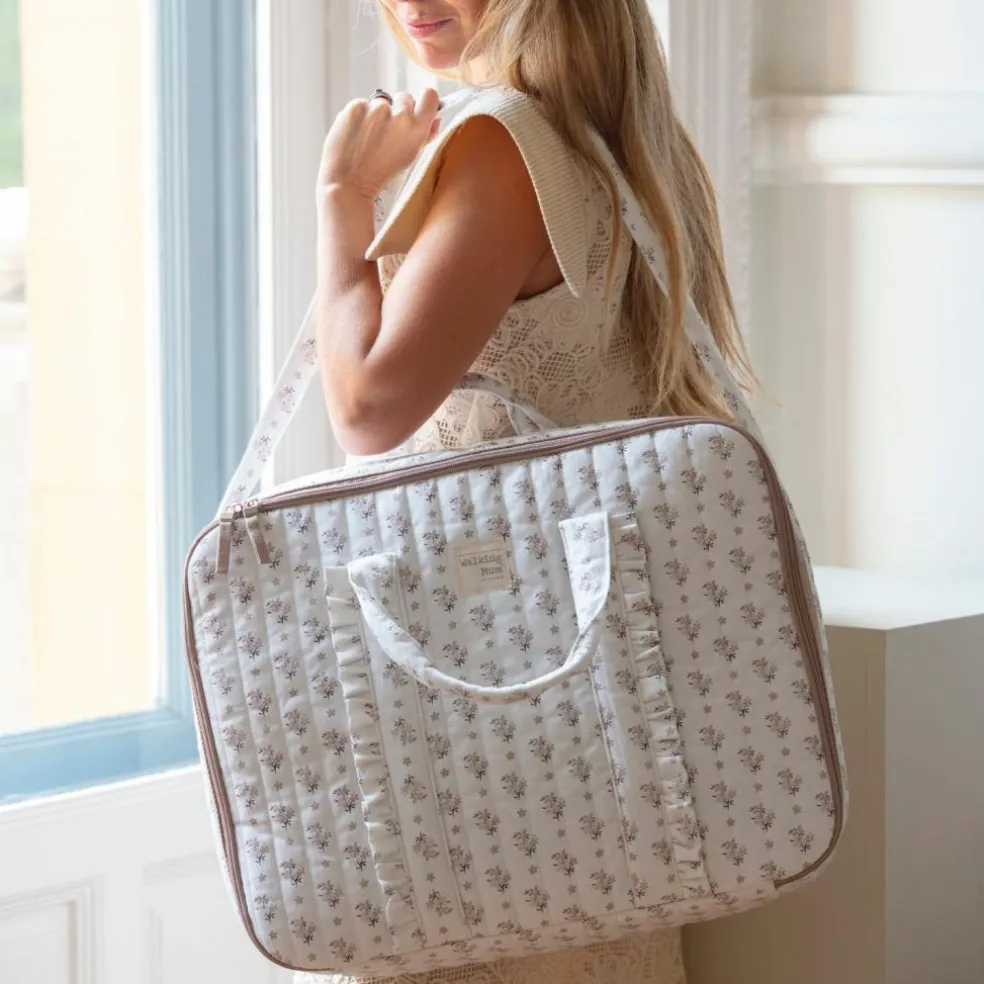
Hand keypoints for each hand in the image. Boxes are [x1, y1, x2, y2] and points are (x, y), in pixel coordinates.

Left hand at [318, 89, 440, 199]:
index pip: (429, 96)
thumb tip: (436, 118)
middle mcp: (399, 116)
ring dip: (377, 114)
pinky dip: (359, 116)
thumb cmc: (379, 175)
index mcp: (417, 130)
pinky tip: (356, 134)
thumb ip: (426, 136)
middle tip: (386, 133)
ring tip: (368, 137)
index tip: (417, 108)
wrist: (348, 183)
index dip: (424, 101)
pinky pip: (362, 105)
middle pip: (405, 97)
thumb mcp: (409, 158)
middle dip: (398, 110)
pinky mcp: (356, 107)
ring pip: (381, 102)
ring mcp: (376, 109)